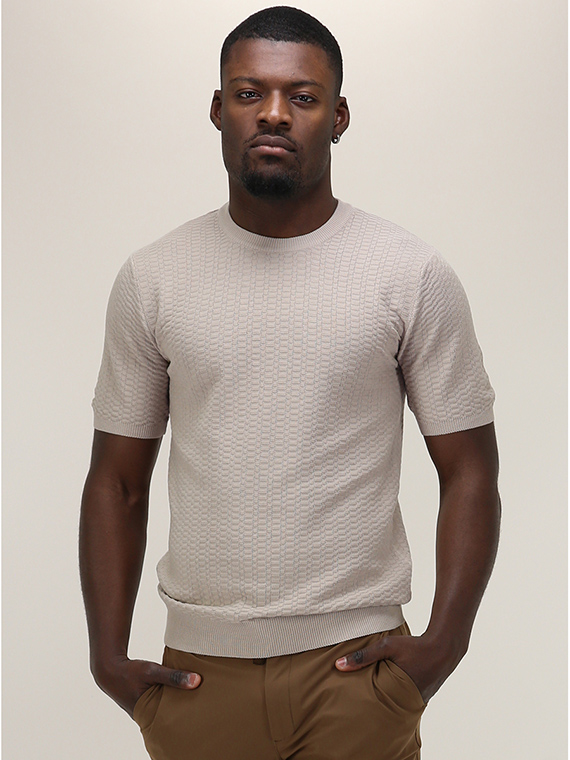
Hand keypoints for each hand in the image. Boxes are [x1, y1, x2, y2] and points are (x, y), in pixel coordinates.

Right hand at [93, 655, 201, 717]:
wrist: (110, 669)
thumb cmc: (130, 672)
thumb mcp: (152, 672)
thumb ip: (173, 676)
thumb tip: (197, 681)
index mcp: (147, 715)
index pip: (170, 725)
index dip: (184, 724)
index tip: (201, 722)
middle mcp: (146, 716)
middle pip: (169, 719)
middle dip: (183, 717)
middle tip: (203, 715)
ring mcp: (145, 710)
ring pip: (165, 711)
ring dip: (177, 706)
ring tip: (196, 705)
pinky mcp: (146, 702)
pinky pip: (161, 703)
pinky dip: (170, 699)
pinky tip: (182, 695)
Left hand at [334, 632, 464, 704]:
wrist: (443, 648)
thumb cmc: (414, 646)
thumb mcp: (387, 646)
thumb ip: (364, 656)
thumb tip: (338, 665)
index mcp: (399, 692)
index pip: (377, 707)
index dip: (365, 707)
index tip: (352, 707)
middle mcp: (409, 701)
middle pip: (386, 708)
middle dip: (374, 707)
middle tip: (358, 707)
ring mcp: (417, 701)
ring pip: (396, 705)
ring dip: (387, 702)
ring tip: (372, 701)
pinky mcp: (421, 696)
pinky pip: (406, 700)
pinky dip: (398, 697)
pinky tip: (390, 693)